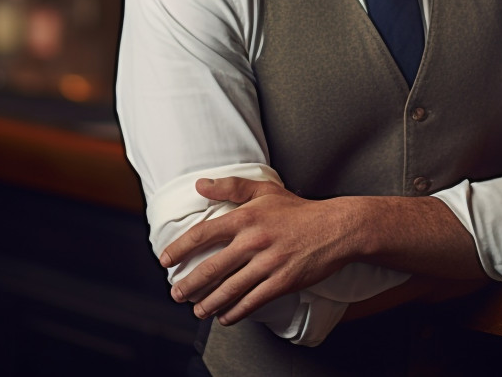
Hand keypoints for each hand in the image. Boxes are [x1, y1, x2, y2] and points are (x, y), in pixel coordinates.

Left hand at [159, 177, 358, 325]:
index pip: (203, 234)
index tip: (165, 260)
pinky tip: (225, 316)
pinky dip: (235, 312)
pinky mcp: (282, 282)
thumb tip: (200, 185)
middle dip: (189, 284)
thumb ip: (231, 187)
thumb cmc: (299, 210)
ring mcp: (268, 263)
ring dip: (208, 303)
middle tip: (176, 293)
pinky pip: (252, 301)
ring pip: (229, 289)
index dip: (180, 248)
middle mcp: (254, 241)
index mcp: (246, 217)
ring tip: (197, 310)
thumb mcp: (265, 191)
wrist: (336, 228)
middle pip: (211, 268)